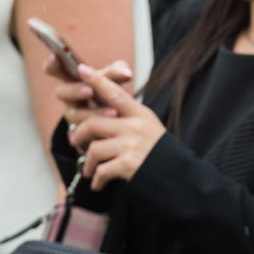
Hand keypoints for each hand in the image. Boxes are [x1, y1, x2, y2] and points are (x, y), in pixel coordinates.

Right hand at [46, 55, 130, 129]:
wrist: (118, 119)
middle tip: (90, 90)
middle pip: (60, 92)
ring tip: (113, 112)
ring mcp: (74, 115)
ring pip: (74, 114)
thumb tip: (126, 73)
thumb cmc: (111, 91)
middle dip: (74, 90)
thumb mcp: (114, 79)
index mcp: (73, 79)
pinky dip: (99, 129)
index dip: (51, 63)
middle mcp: (69, 97)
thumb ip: (118, 72)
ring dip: (94, 112)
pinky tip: (110, 129)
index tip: (54, 55)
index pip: (54, 70)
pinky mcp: (81, 134)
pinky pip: (84, 133)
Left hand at [66, 63, 166, 189]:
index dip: (97, 81)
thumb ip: (128, 117)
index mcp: (140, 114)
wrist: (178, 176)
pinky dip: (97, 180)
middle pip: (93, 121)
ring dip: (87, 162)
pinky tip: (98, 183)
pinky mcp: (129, 164)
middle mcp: (136, 126)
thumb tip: (98, 115)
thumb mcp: (149, 126)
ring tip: (88, 169)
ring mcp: (132, 145)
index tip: (82, 70)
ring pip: (93, 148)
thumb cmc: (161, 152)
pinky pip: (101, 170)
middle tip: (74, 140)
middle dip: (78, 133)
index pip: (115, 93)